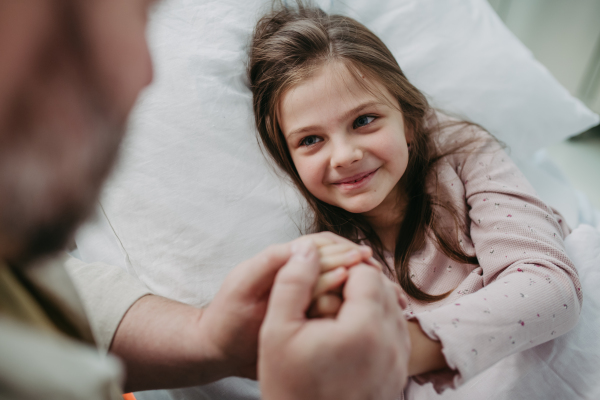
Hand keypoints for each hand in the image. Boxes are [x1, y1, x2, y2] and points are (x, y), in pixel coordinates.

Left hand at [197, 232, 372, 379]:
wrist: (218, 348)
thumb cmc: (227, 316)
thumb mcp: (243, 284)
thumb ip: (271, 262)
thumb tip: (306, 247)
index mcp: (286, 261)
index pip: (321, 247)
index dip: (344, 252)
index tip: (366, 263)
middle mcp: (300, 274)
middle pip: (339, 261)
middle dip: (364, 267)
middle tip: (386, 282)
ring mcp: (306, 294)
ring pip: (343, 282)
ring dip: (366, 286)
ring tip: (391, 298)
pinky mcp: (309, 314)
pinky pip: (340, 304)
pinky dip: (359, 306)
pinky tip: (376, 316)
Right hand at [259, 239, 409, 399]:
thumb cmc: (289, 387)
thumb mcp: (276, 331)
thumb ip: (292, 282)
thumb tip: (306, 248)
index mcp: (365, 327)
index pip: (366, 272)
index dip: (344, 266)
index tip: (324, 276)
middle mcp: (392, 342)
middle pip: (383, 288)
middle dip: (358, 281)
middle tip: (329, 289)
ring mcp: (399, 361)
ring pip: (393, 309)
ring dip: (369, 301)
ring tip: (337, 310)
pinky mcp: (398, 375)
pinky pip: (396, 333)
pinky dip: (377, 323)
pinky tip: (350, 332)